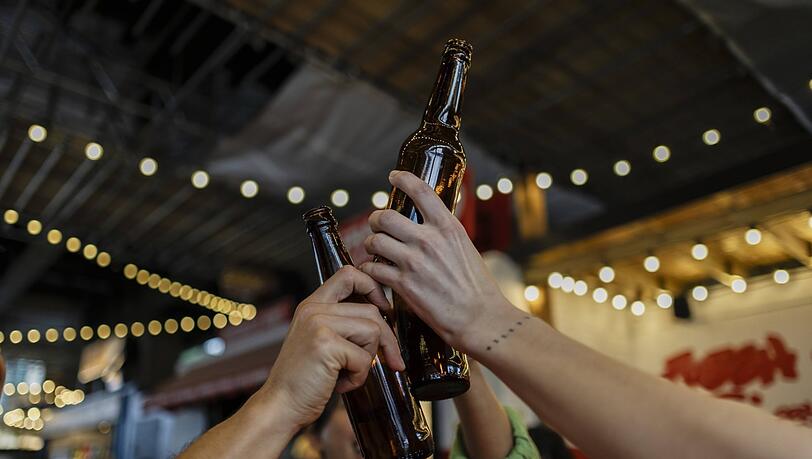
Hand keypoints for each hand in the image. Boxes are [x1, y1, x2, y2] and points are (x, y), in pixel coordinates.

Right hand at [258, 266, 403, 430]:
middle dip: (386, 339)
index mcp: (312, 305)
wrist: (280, 406)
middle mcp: (314, 309)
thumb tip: (384, 317)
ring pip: (373, 331)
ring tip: (348, 373)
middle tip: (390, 360)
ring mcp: (318, 324)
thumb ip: (343, 324)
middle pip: (371, 310)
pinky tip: (340, 383)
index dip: (372, 287)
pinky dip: (359, 377)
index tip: (383, 307)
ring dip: (368, 359)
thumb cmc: (304, 380)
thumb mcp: (320, 341)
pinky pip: (364, 358)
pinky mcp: (326, 344)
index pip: (348, 274)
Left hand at [359, 170, 519, 351]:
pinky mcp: (403, 284)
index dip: (403, 179)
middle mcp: (429, 240)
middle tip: (377, 225)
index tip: (394, 177)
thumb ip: (445, 233)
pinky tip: (373, 270)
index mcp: (448, 227)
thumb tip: (431, 223)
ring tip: (374, 249)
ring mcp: (414, 262)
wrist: (479, 318)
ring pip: (374, 240)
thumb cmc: (476, 287)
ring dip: (370, 244)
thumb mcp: (465, 247)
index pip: (421, 191)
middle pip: (385, 216)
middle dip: (376, 219)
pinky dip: (369, 268)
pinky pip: (373, 268)